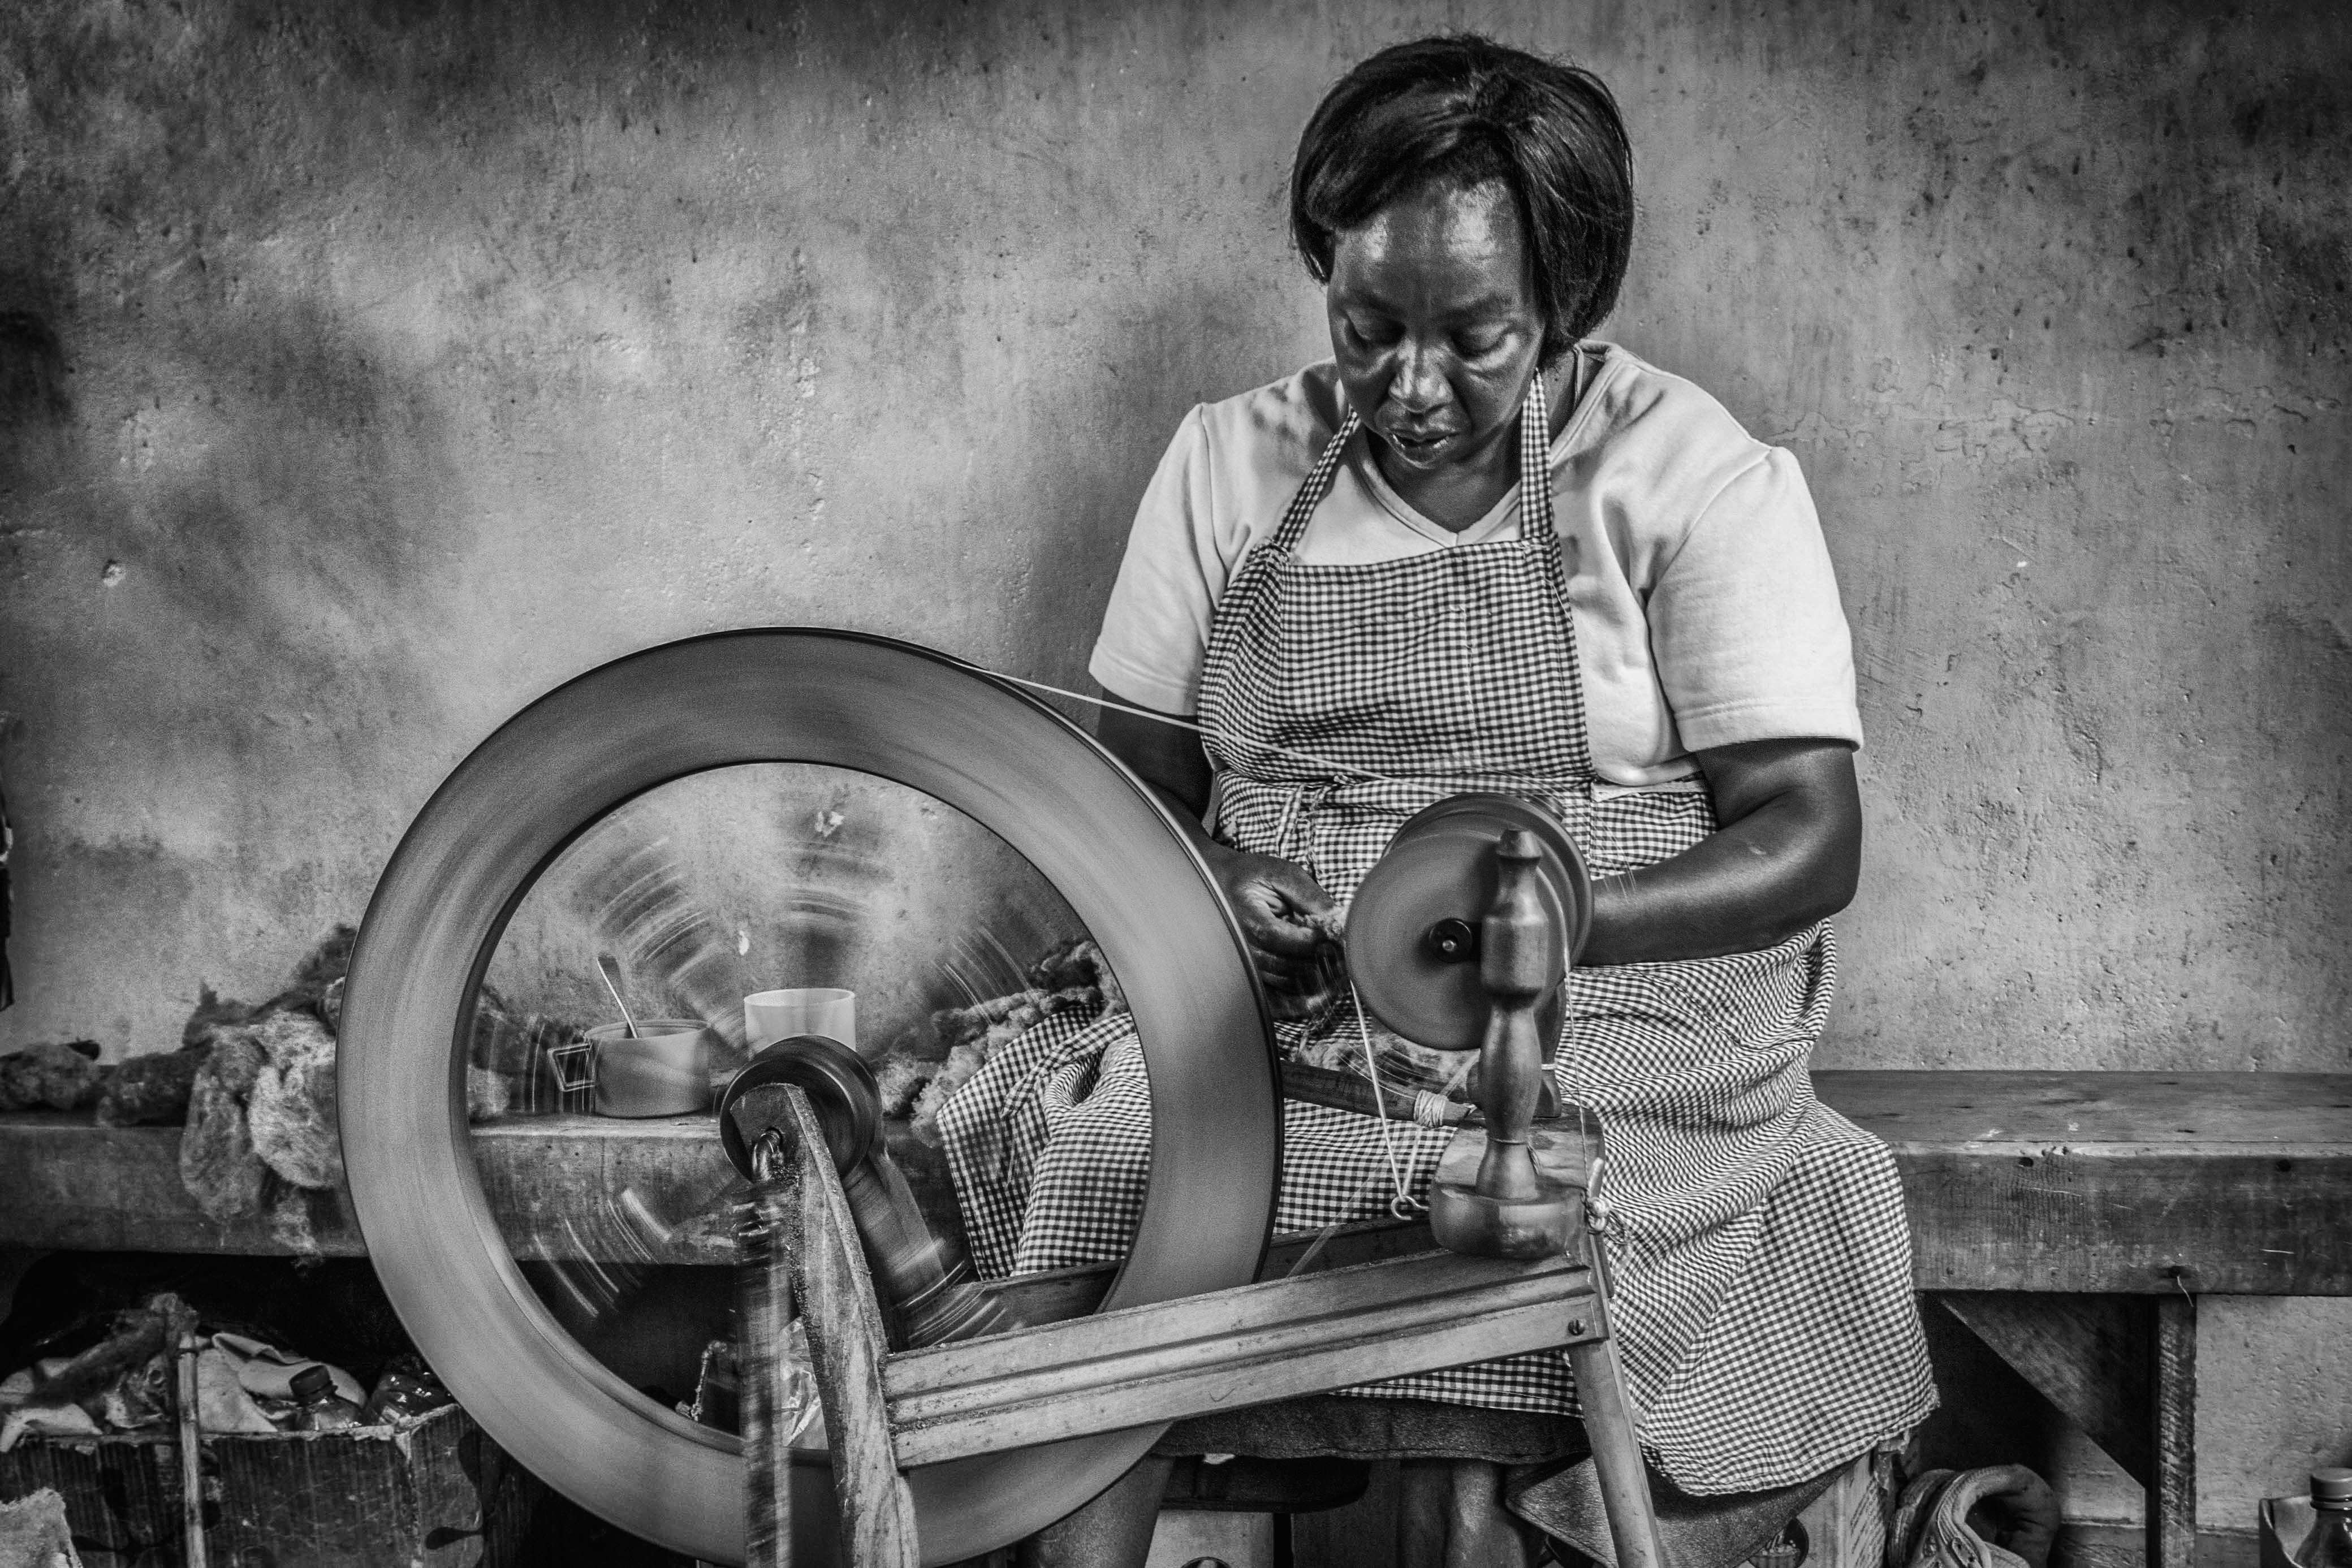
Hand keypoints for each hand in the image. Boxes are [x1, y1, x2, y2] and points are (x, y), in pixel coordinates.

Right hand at [1201, 842, 1343, 1018]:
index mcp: (1249, 920)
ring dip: (1318, 980)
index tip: (1340, 937)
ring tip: (1342, 969)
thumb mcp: (1280, 873)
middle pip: (1289, 966)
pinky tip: (1321, 998)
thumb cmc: (1249, 877)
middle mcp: (1243, 948)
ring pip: (1286, 983)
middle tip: (1349, 955)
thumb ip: (1309, 895)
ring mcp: (1244, 966)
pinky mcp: (1249, 976)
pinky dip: (1299, 1004)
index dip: (1317, 942)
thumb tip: (1339, 919)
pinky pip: (1274, 1001)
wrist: (1215, 884)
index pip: (1287, 940)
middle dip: (1324, 962)